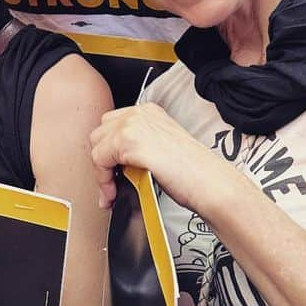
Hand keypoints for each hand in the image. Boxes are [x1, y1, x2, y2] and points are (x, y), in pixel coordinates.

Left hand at [89, 103, 239, 214]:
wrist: (208, 182)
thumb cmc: (192, 173)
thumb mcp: (160, 148)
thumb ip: (138, 146)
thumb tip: (115, 163)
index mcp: (149, 112)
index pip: (112, 125)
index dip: (109, 152)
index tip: (113, 174)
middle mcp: (140, 113)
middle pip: (100, 132)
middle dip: (102, 161)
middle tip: (111, 185)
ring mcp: (133, 124)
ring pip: (97, 146)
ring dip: (102, 172)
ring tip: (113, 191)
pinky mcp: (129, 141)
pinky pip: (99, 160)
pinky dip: (103, 180)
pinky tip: (113, 194)